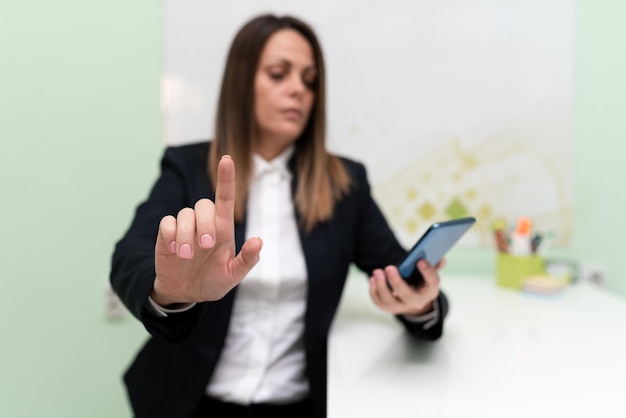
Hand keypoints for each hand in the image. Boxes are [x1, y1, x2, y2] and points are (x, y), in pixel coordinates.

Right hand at [151, 155, 262, 305]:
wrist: (185, 293)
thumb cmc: (213, 281)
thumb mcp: (233, 276)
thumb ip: (247, 260)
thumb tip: (258, 241)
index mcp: (223, 230)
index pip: (226, 198)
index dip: (226, 178)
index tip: (227, 159)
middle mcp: (204, 224)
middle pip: (204, 205)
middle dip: (205, 224)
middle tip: (207, 246)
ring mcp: (184, 228)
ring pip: (184, 214)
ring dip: (186, 235)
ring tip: (186, 256)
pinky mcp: (166, 234)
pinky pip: (167, 222)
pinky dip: (171, 234)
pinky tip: (173, 250)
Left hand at [369, 258, 444, 315]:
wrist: (415, 300)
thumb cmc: (422, 282)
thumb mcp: (430, 274)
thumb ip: (434, 265)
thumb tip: (440, 258)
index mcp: (430, 291)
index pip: (432, 282)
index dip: (428, 272)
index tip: (420, 261)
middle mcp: (417, 302)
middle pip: (408, 295)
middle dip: (397, 282)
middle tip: (389, 268)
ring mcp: (402, 307)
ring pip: (390, 301)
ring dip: (381, 287)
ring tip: (377, 272)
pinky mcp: (389, 308)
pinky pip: (379, 303)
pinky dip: (374, 291)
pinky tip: (373, 279)